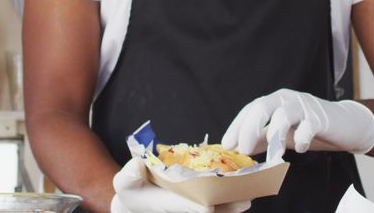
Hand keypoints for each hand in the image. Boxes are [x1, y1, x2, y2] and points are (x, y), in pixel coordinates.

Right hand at [110, 156, 251, 212]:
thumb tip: (139, 165)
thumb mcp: (124, 181)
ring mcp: (190, 205)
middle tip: (243, 202)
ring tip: (249, 198)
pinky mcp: (196, 202)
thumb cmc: (130, 189)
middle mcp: (179, 206)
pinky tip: (244, 194)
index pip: (180, 206)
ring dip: (230, 205)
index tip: (208, 207)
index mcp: (163, 203)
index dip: (193, 207)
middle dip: (223, 207)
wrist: (135, 201)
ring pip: (214, 208)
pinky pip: (216, 204)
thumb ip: (129, 175)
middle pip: (204, 209)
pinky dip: (228, 201)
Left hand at [221, 89, 373, 160]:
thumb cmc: (309, 127)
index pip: (251, 109)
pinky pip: (309, 125)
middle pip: (263, 106)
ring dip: (275, 135)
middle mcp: (286, 99)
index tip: (227, 143)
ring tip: (273, 155)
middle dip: (250, 127)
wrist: (344, 124)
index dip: (237, 125)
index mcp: (274, 101)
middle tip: (243, 149)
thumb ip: (261, 138)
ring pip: (284, 114)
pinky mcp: (321, 116)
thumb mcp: (282, 134)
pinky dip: (303, 136)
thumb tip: (239, 148)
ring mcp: (304, 106)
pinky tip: (301, 148)